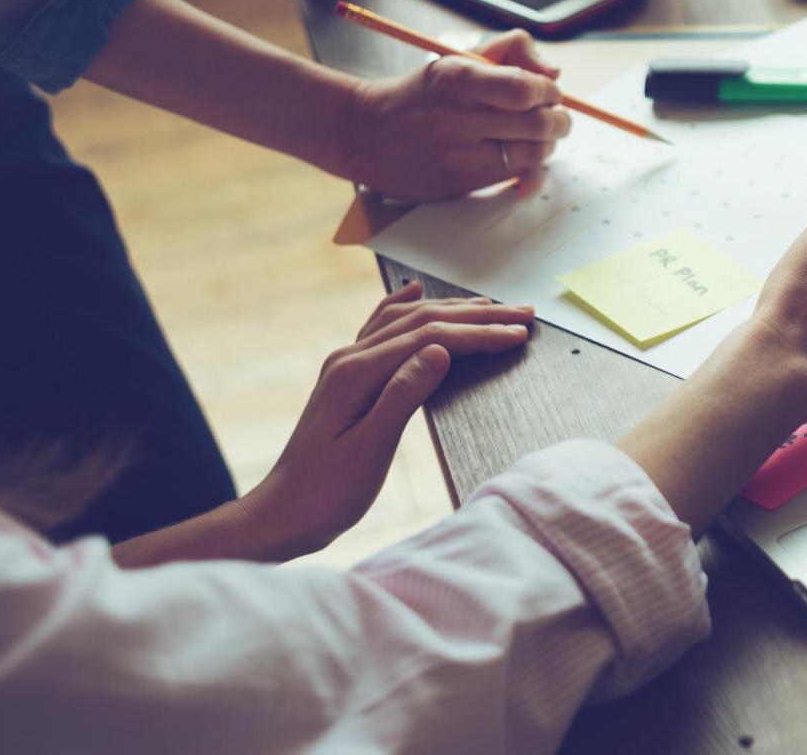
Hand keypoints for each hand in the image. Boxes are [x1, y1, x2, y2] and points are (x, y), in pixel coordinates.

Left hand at [237, 283, 534, 557]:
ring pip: (405, 321)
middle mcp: (349, 359)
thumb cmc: (327, 491)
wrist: (284, 513)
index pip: (431, 339)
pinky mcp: (347, 378)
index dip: (479, 334)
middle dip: (476, 316)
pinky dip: (402, 307)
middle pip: (422, 321)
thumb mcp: (370, 449)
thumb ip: (403, 394)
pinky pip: (380, 329)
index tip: (518, 334)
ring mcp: (346, 365)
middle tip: (522, 314)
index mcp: (357, 373)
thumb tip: (440, 350)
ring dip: (451, 310)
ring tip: (491, 306)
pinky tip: (413, 293)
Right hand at [338, 30, 572, 199]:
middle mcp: (457, 118)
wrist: (363, 131)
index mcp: (457, 78)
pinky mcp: (457, 184)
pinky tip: (521, 156)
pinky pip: (511, 178)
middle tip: (558, 118)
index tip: (550, 93)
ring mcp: (457, 155)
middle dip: (559, 121)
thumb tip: (553, 73)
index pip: (525, 89)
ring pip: (531, 156)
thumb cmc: (422, 93)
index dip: (549, 93)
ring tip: (541, 137)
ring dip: (547, 146)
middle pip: (537, 125)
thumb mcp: (457, 60)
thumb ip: (510, 53)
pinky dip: (528, 167)